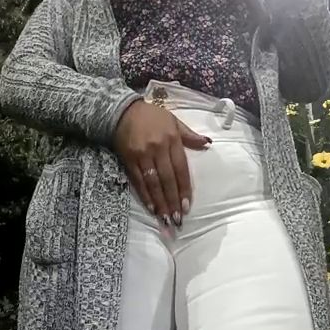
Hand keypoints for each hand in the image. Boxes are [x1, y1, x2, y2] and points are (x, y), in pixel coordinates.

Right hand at [113, 100, 210, 226]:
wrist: (122, 110)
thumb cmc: (151, 116)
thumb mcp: (173, 121)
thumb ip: (189, 135)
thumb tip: (207, 143)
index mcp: (172, 139)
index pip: (181, 168)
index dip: (184, 188)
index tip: (187, 205)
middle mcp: (158, 148)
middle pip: (167, 179)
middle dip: (173, 200)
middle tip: (178, 219)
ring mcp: (142, 155)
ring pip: (153, 183)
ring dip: (160, 203)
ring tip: (166, 218)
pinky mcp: (129, 160)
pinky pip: (138, 181)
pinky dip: (145, 196)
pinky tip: (152, 208)